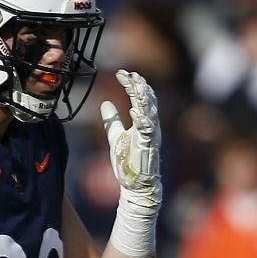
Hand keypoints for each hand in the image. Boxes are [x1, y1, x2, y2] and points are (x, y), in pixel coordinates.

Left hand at [102, 69, 160, 257]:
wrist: (136, 184)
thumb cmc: (128, 161)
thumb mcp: (116, 136)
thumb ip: (112, 120)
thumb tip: (106, 102)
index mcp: (144, 122)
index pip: (141, 97)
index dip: (133, 84)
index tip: (122, 73)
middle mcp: (151, 125)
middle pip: (147, 100)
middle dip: (139, 86)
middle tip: (129, 73)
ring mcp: (151, 135)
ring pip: (150, 111)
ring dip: (142, 97)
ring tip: (135, 84)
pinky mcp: (148, 146)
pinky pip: (147, 129)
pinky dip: (142, 119)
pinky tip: (135, 109)